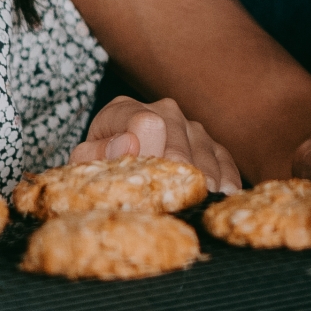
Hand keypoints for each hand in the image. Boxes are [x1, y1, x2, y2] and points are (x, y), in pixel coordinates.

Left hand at [70, 93, 244, 190]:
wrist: (116, 172)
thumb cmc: (98, 168)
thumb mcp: (85, 162)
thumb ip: (99, 152)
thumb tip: (129, 143)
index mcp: (125, 110)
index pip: (145, 123)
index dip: (149, 152)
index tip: (150, 178)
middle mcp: (162, 111)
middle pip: (180, 138)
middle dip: (180, 169)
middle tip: (183, 197)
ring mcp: (190, 126)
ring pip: (204, 150)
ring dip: (204, 178)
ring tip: (202, 201)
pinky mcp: (211, 144)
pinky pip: (224, 159)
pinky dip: (226, 179)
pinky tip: (221, 197)